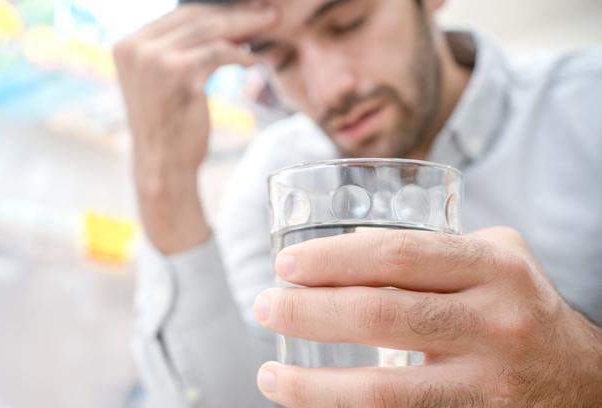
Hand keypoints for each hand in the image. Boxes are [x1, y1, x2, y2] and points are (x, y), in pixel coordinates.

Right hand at [113, 2, 276, 253]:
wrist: (163, 167)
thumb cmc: (169, 128)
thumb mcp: (163, 82)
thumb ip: (178, 51)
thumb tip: (221, 22)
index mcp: (127, 45)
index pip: (178, 14)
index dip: (215, 9)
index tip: (245, 8)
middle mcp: (135, 48)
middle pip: (194, 16)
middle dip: (235, 12)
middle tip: (267, 11)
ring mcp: (153, 59)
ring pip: (210, 30)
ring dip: (245, 26)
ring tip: (269, 25)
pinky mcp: (178, 73)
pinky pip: (219, 52)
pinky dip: (242, 54)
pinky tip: (257, 59)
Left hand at [253, 227, 601, 406]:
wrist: (581, 379)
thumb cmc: (519, 305)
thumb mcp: (493, 257)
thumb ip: (431, 246)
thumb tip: (349, 246)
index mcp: (493, 267)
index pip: (396, 255)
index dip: (332, 258)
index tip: (285, 264)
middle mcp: (494, 323)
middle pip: (379, 315)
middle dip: (307, 311)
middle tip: (264, 305)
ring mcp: (487, 384)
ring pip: (382, 391)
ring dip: (312, 385)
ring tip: (268, 375)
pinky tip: (312, 405)